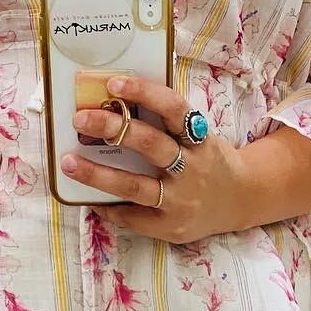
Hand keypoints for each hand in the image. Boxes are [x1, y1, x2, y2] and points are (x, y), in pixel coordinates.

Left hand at [65, 76, 252, 245]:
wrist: (241, 199)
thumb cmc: (208, 160)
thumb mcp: (199, 136)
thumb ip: (169, 124)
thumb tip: (117, 104)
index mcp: (199, 139)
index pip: (174, 109)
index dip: (144, 93)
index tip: (113, 84)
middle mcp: (192, 168)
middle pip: (150, 145)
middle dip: (112, 129)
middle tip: (80, 119)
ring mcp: (181, 200)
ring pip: (135, 186)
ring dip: (98, 175)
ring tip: (69, 163)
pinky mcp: (172, 226)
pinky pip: (134, 217)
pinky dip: (110, 208)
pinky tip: (91, 200)